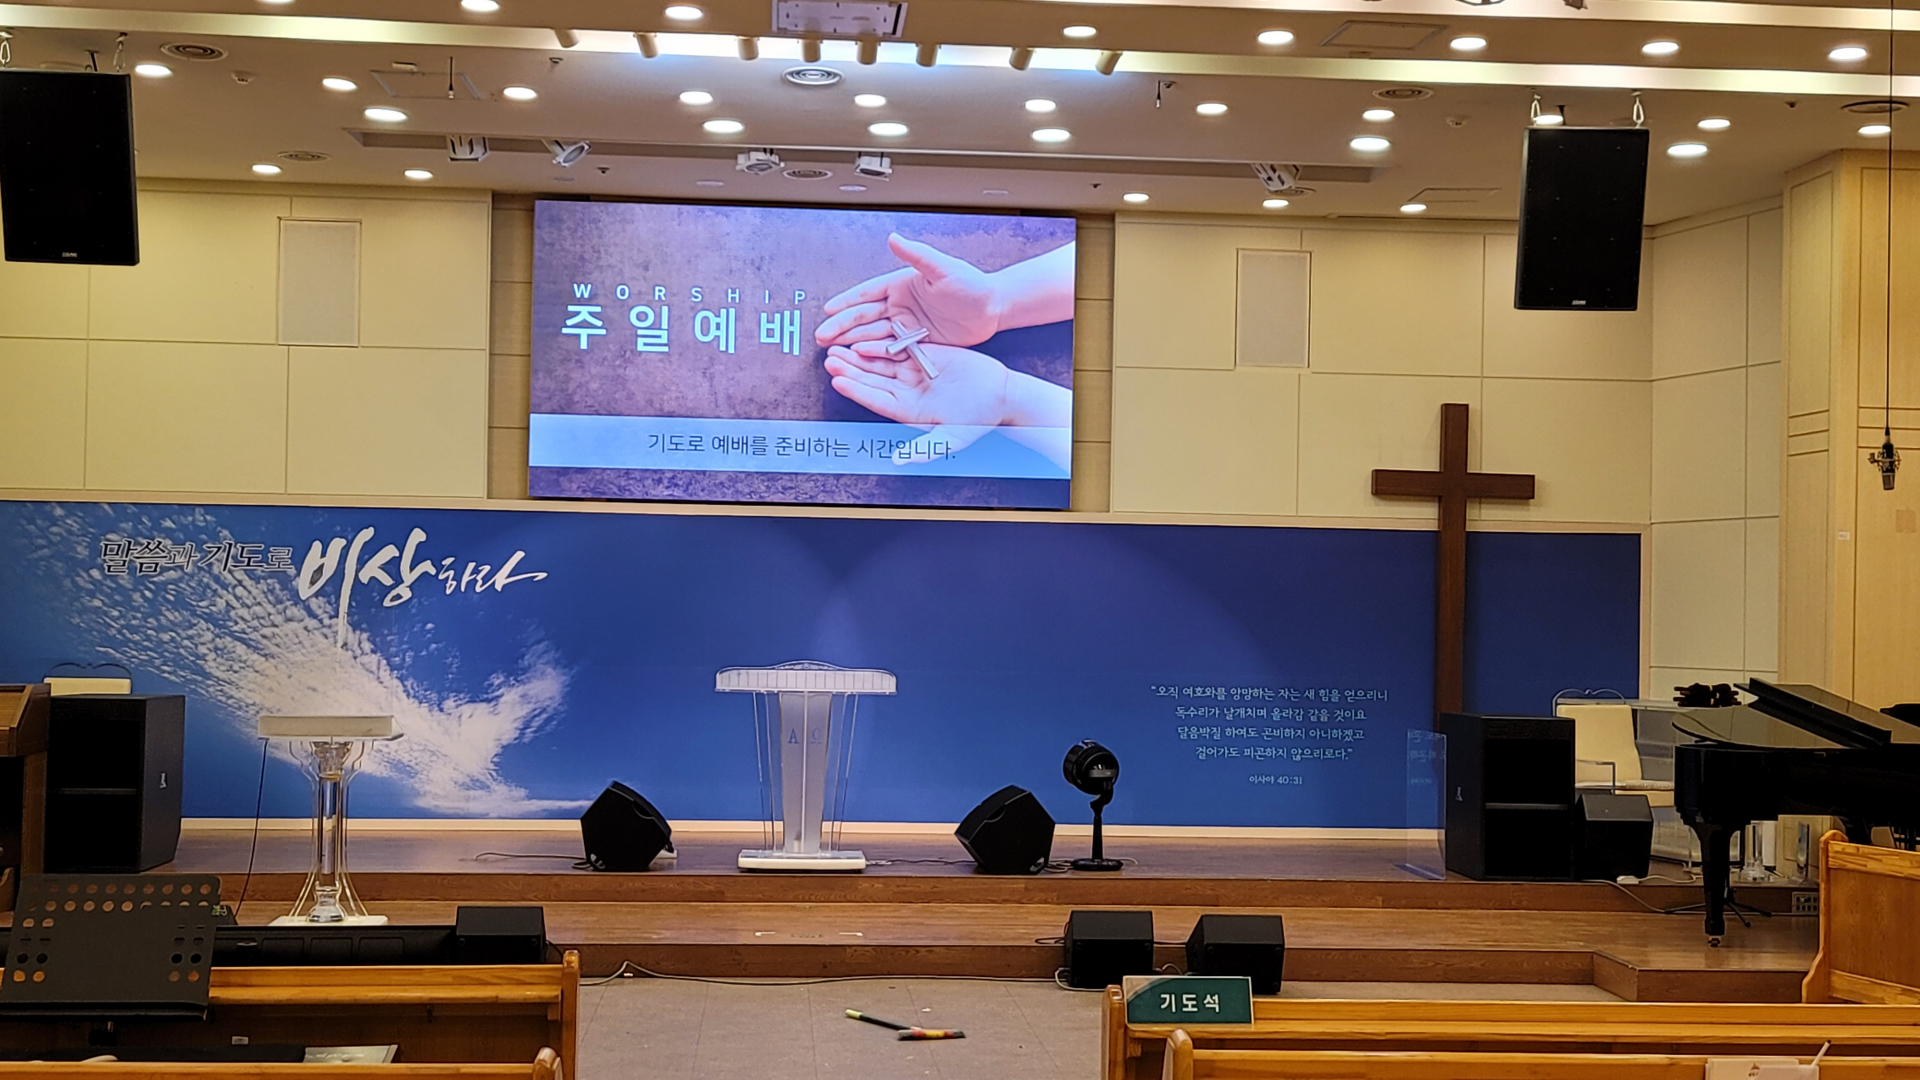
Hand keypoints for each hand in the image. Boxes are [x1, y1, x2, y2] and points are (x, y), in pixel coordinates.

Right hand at [815, 234, 1003, 348]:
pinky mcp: (916, 343)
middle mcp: (900, 305)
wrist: (993, 309)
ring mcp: (906, 326)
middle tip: (822, 336)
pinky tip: (860, 359)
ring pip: (873, 335)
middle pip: (864, 316)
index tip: (829, 308)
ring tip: (834, 350)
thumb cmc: (972, 284)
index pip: (867, 293)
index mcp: (901, 285)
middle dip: (842, 326)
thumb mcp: (944, 268)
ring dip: (853, 341)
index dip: (848, 301)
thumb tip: (894, 238)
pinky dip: (874, 355)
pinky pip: (891, 350)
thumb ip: (917, 255)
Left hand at [825, 341, 1074, 472]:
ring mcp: (913, 371)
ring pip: (879, 362)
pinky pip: (898, 346)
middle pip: (871, 379)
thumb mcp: (952, 438)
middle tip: (830, 359)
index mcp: (907, 411)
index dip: (856, 390)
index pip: (875, 400)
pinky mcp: (924, 354)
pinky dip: (882, 342)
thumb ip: (925, 449)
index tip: (838, 381)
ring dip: (859, 354)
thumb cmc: (978, 419)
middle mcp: (905, 391)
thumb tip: (900, 461)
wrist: (1001, 395)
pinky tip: (864, 338)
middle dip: (850, 369)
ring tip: (838, 347)